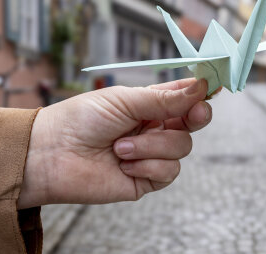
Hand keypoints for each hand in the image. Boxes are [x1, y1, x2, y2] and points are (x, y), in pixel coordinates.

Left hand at [17, 79, 213, 208]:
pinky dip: (147, 166)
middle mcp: (153, 128)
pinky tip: (124, 164)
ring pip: (182, 148)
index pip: (184, 97)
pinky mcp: (146, 180)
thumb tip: (200, 87)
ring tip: (120, 147)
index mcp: (149, 105)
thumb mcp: (124, 100)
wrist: (52, 155)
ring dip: (152, 146)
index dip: (201, 92)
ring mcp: (150, 155)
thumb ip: (164, 98)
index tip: (213, 86)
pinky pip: (168, 172)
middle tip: (193, 115)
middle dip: (194, 118)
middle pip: (193, 123)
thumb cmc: (81, 120)